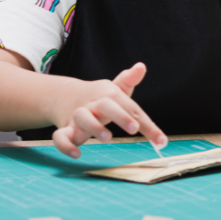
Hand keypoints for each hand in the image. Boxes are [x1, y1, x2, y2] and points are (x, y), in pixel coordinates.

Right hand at [51, 63, 166, 158]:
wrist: (66, 96)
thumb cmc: (100, 97)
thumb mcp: (116, 89)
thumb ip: (130, 81)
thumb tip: (141, 66)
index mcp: (110, 95)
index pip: (130, 107)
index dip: (146, 122)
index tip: (159, 138)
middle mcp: (94, 103)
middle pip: (106, 106)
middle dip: (121, 116)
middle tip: (135, 128)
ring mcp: (78, 115)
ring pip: (83, 118)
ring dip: (94, 127)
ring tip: (107, 137)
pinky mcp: (65, 128)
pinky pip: (60, 136)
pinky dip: (66, 145)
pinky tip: (76, 154)